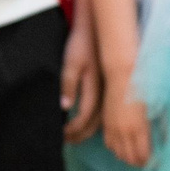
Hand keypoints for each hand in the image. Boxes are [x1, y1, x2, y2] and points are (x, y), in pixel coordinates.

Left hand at [61, 26, 100, 142]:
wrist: (95, 29)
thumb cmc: (81, 45)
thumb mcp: (71, 63)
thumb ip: (68, 84)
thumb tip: (65, 107)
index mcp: (95, 88)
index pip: (85, 117)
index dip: (73, 129)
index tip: (61, 134)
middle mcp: (104, 93)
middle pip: (95, 122)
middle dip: (80, 135)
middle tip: (66, 141)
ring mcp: (107, 90)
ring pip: (101, 119)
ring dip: (87, 130)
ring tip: (75, 136)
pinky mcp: (107, 86)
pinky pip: (103, 111)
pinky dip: (94, 121)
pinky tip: (87, 122)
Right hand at [102, 75, 153, 166]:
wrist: (122, 74)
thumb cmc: (143, 87)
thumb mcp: (156, 107)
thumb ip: (160, 126)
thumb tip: (165, 140)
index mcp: (138, 128)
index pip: (143, 155)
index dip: (150, 162)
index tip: (157, 161)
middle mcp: (124, 132)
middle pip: (130, 159)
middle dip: (139, 162)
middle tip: (148, 161)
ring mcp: (113, 129)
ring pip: (118, 154)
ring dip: (128, 157)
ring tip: (137, 155)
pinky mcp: (106, 124)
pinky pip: (110, 145)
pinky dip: (117, 149)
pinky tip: (124, 146)